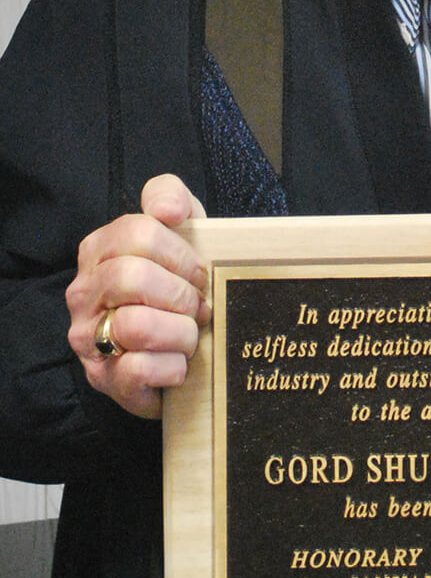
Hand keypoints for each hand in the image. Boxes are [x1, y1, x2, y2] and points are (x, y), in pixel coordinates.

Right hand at [67, 174, 209, 419]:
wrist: (182, 350)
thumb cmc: (179, 285)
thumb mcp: (183, 232)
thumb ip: (172, 198)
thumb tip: (167, 209)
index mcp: (99, 250)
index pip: (138, 232)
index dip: (181, 254)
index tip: (200, 274)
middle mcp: (84, 292)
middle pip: (132, 277)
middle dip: (181, 294)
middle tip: (199, 308)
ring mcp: (88, 338)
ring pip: (135, 325)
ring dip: (180, 333)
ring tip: (189, 338)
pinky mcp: (104, 379)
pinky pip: (138, 369)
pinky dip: (172, 368)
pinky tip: (179, 365)